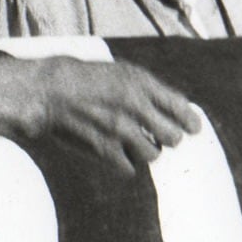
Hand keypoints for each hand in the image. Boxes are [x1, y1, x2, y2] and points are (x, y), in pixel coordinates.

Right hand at [33, 57, 200, 176]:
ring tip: (132, 141)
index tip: (192, 128)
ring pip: (153, 155)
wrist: (49, 90)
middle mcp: (134, 105)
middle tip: (160, 136)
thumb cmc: (86, 80)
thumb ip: (149, 90)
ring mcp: (120, 129)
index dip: (190, 121)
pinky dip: (125, 162)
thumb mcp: (120, 73)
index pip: (181, 108)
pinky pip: (130, 168)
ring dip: (146, 150)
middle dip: (169, 138)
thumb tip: (179, 113)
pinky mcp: (104, 148)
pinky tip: (116, 150)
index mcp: (140, 83)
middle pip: (173, 137)